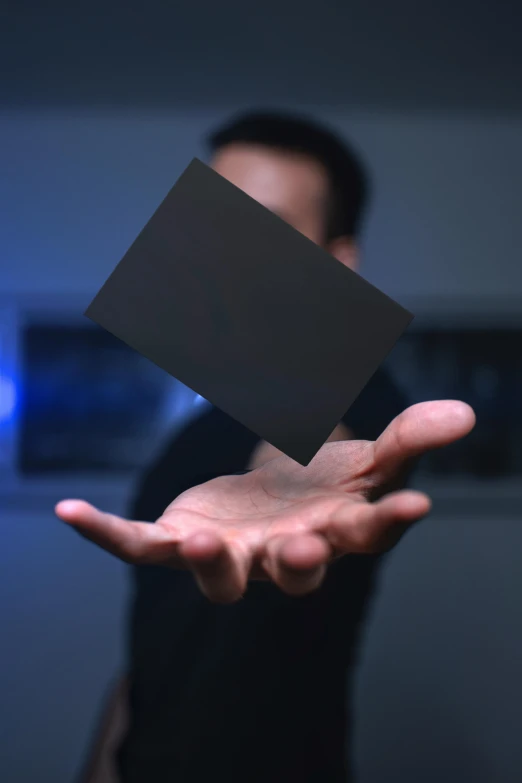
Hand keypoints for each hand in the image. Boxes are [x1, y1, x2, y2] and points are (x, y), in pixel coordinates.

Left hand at [55, 400, 474, 602]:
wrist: (278, 493)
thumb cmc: (329, 481)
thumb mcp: (372, 452)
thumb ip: (411, 435)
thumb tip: (465, 414)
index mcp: (338, 531)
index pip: (371, 533)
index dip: (390, 523)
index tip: (414, 505)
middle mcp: (285, 556)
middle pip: (294, 574)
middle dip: (300, 564)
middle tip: (304, 546)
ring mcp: (232, 554)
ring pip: (219, 576)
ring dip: (213, 564)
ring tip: (206, 542)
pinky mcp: (180, 541)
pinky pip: (139, 545)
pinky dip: (105, 533)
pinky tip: (71, 511)